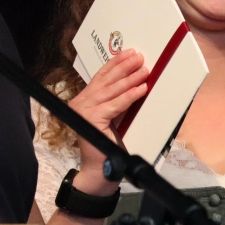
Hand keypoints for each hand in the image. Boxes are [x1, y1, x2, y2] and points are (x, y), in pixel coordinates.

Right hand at [69, 48, 148, 172]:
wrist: (100, 170)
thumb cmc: (107, 145)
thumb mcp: (113, 117)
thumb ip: (116, 101)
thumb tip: (134, 82)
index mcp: (84, 100)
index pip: (101, 77)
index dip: (115, 64)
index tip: (129, 53)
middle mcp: (80, 103)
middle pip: (105, 80)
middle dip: (124, 66)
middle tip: (139, 57)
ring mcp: (84, 111)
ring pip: (111, 90)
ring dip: (130, 79)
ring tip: (144, 70)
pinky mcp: (91, 120)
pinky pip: (116, 104)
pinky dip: (130, 96)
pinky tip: (141, 88)